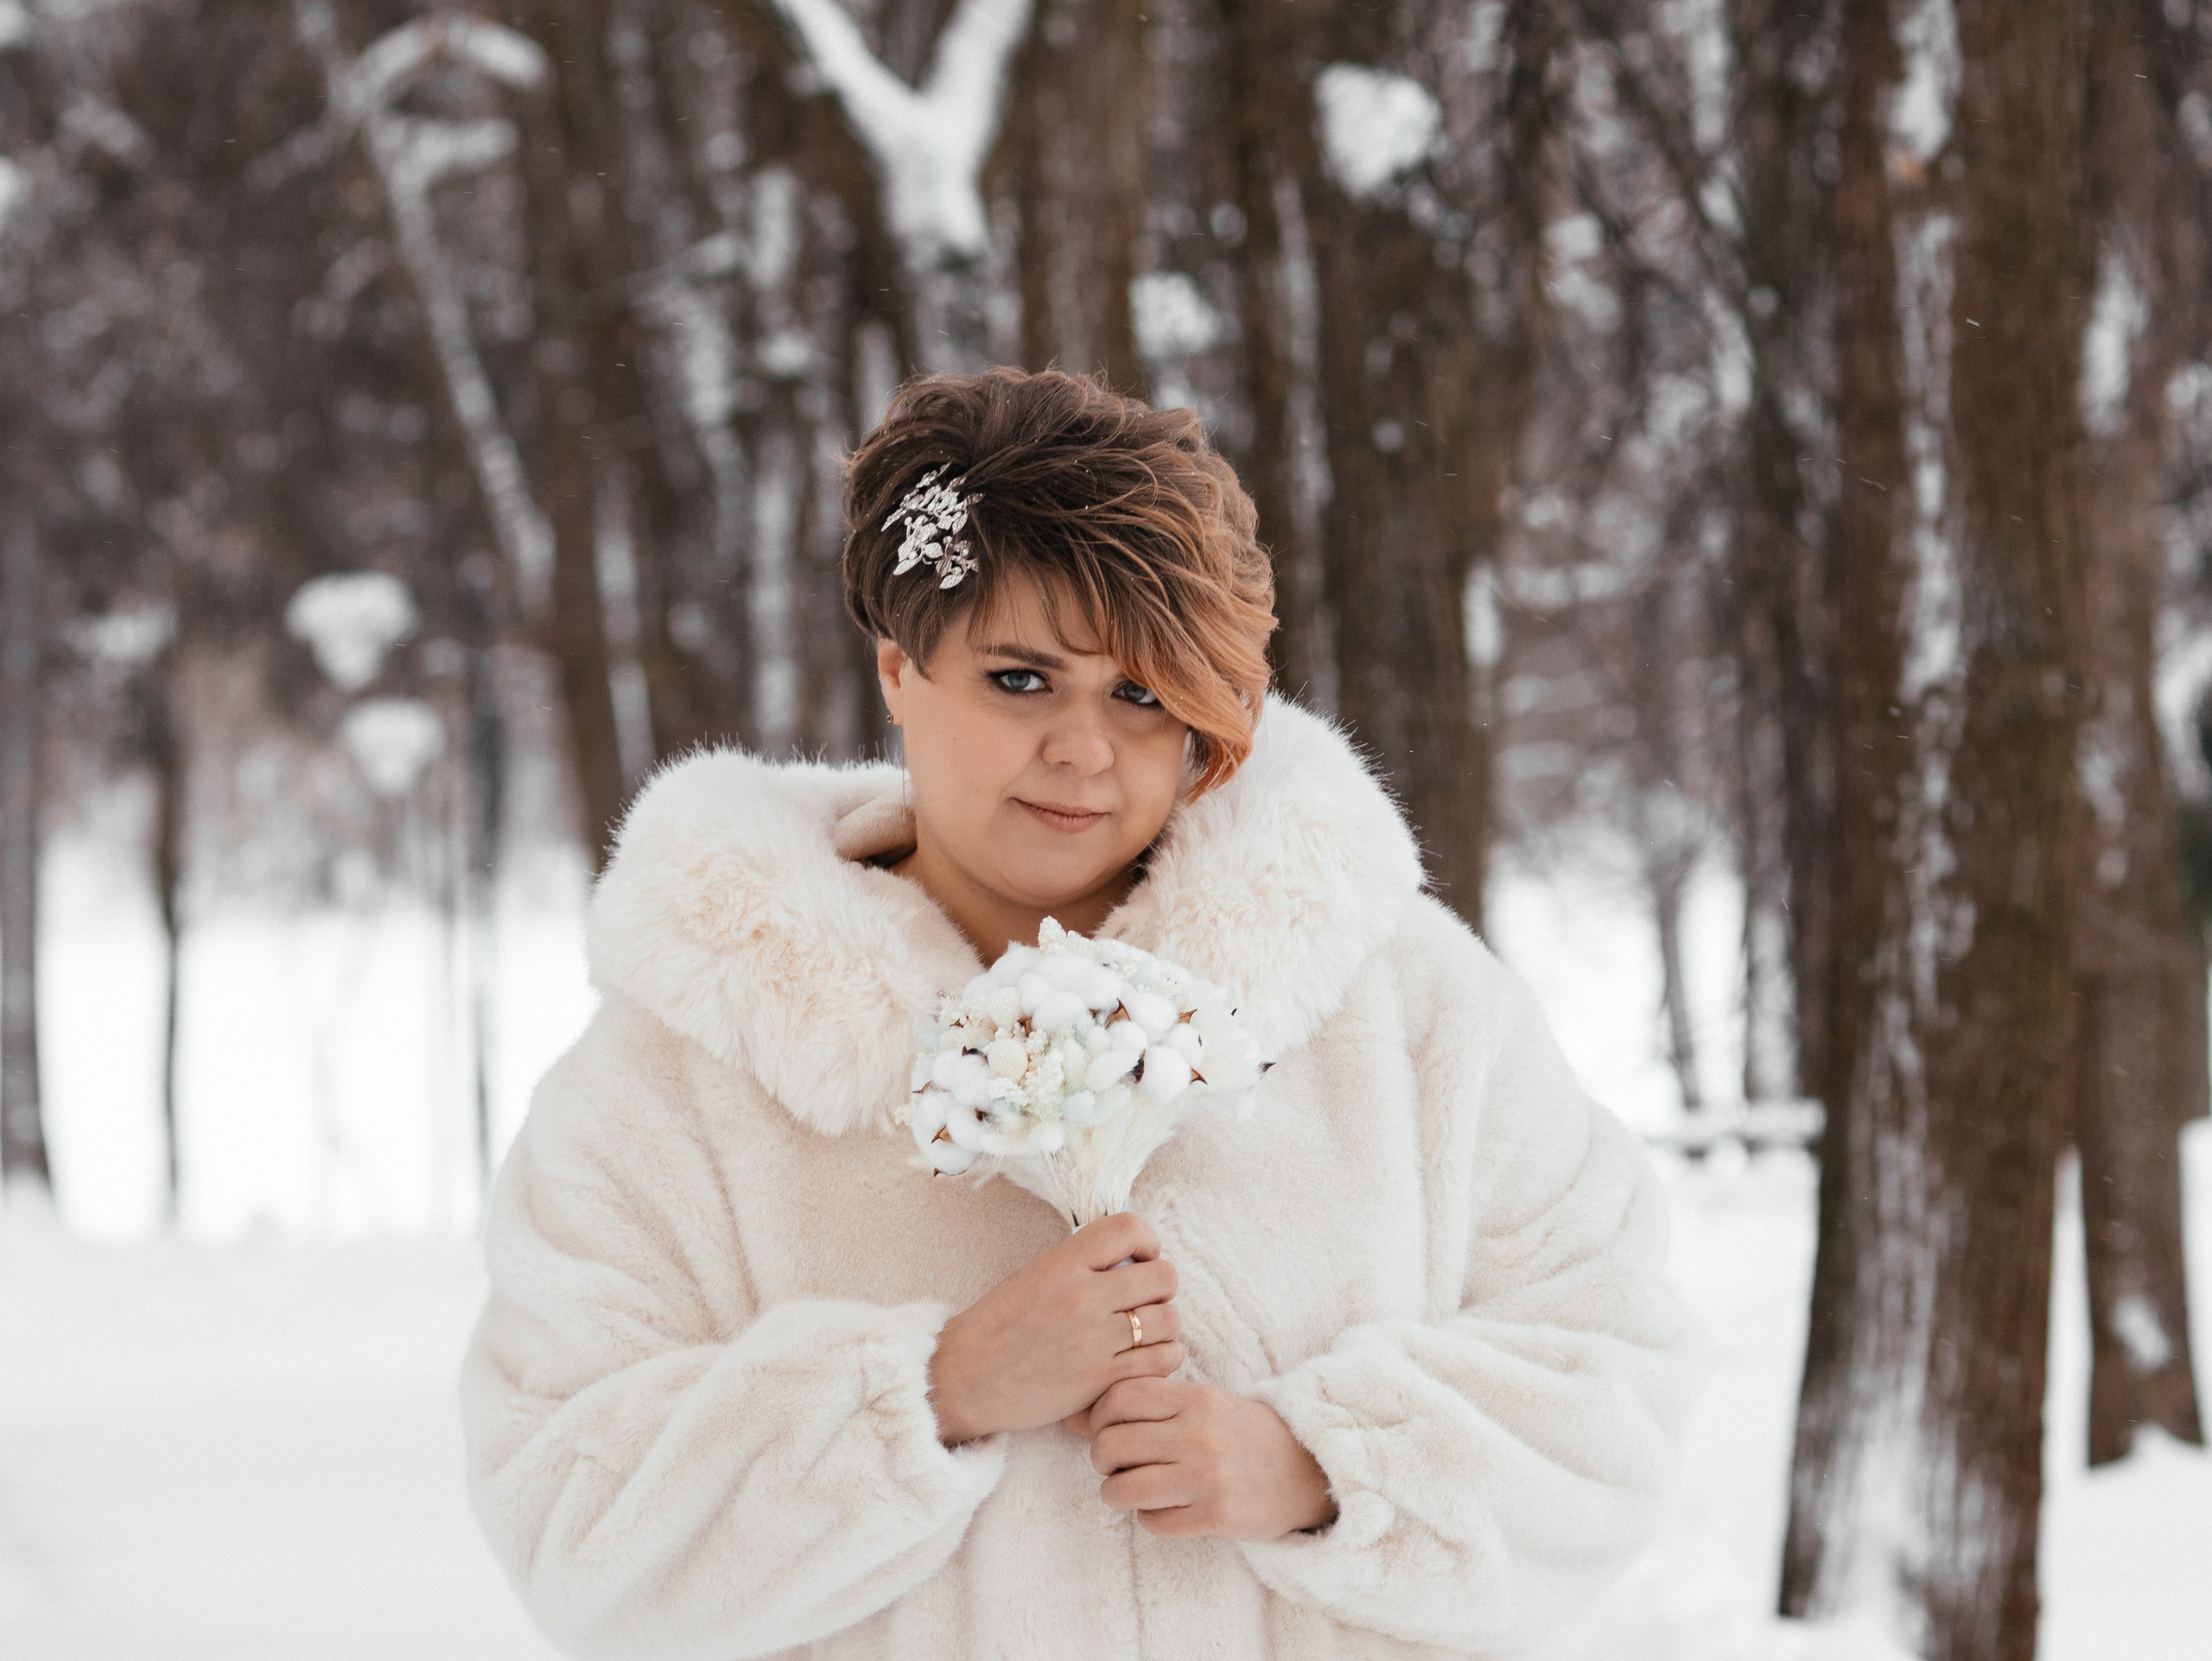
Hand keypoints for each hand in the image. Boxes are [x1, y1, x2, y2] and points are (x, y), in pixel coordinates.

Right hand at [927, 1213, 1184, 1445]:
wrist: (963, 1379)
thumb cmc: (998, 1326)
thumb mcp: (1035, 1275)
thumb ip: (1081, 1263)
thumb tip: (1131, 1257)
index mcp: (1063, 1262)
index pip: (1129, 1228)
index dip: (1148, 1241)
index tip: (1141, 1258)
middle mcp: (1082, 1295)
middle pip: (1163, 1276)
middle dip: (1162, 1287)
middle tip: (1145, 1300)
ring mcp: (1093, 1339)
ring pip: (1169, 1320)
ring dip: (1164, 1326)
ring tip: (1144, 1334)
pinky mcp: (1099, 1378)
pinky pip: (1162, 1361)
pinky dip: (1162, 1359)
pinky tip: (1142, 1362)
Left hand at [1071, 1376, 1337, 1540]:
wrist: (1306, 1470)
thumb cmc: (1239, 1432)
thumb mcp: (1198, 1404)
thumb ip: (1144, 1405)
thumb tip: (1068, 1415)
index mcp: (1195, 1397)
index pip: (1118, 1398)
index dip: (1098, 1416)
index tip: (1107, 1428)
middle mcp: (1199, 1435)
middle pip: (1110, 1445)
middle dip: (1101, 1459)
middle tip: (1116, 1463)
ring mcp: (1208, 1478)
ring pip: (1121, 1489)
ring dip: (1116, 1493)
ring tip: (1132, 1488)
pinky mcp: (1216, 1518)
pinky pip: (1152, 1522)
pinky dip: (1149, 1517)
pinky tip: (1167, 1507)